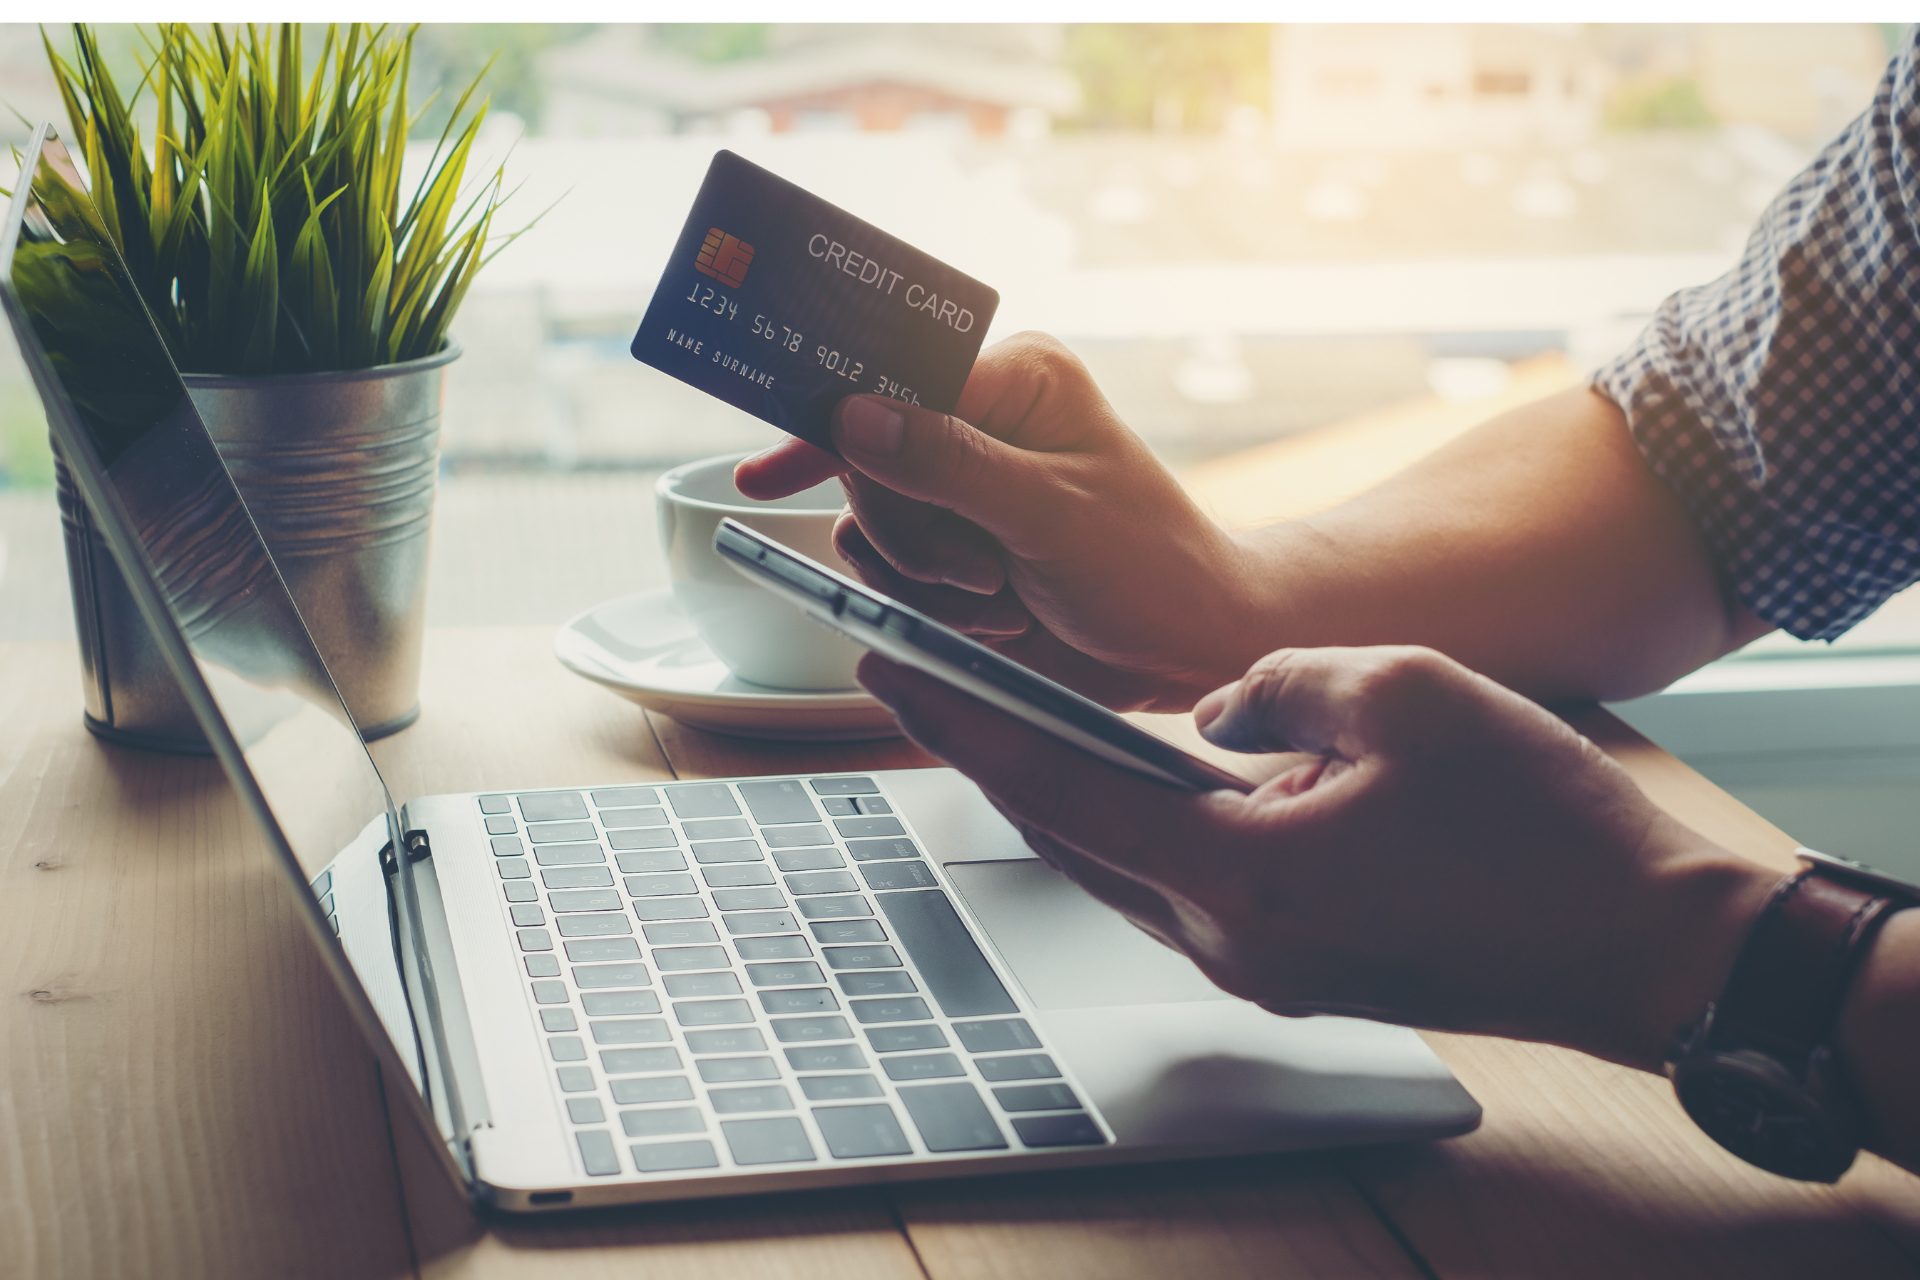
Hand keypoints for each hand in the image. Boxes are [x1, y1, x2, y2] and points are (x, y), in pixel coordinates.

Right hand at [735, 333, 1250, 710]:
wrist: (1180, 648)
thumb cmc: (1150, 567)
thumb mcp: (1053, 514)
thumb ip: (950, 464)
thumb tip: (852, 417)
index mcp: (1015, 378)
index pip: (890, 383)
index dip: (833, 427)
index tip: (771, 472)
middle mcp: (978, 421)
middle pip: (864, 465)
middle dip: (915, 536)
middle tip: (987, 572)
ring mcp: (958, 488)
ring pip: (866, 528)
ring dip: (926, 580)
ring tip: (1003, 595)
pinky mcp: (949, 545)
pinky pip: (885, 574)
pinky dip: (931, 608)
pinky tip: (993, 616)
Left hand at [857, 644, 1777, 1070]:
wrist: (1646, 947)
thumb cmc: (1540, 821)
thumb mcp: (1402, 692)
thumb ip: (1272, 684)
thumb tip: (1210, 710)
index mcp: (1241, 875)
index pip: (1058, 786)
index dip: (962, 722)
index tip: (888, 668)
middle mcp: (1230, 939)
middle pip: (1071, 836)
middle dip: (991, 753)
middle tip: (926, 678)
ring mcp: (1262, 964)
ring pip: (1122, 864)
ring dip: (1066, 789)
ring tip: (1011, 711)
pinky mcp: (1300, 963)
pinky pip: (1185, 883)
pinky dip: (1141, 822)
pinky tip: (1135, 770)